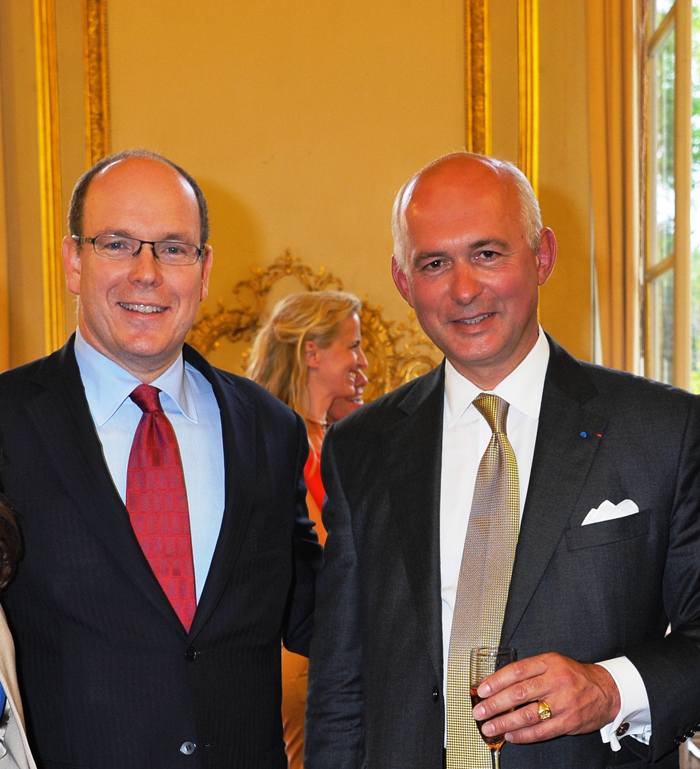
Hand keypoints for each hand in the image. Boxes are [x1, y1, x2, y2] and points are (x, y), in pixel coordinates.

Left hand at [470, 652, 620, 743]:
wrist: (606, 690)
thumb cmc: (573, 676)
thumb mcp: (552, 663)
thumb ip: (528, 671)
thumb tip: (497, 683)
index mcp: (549, 663)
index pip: (517, 671)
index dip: (496, 680)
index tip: (482, 690)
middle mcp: (555, 681)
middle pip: (519, 693)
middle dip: (495, 704)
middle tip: (479, 711)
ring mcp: (563, 702)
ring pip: (528, 714)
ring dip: (505, 722)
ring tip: (489, 727)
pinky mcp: (569, 722)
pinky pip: (542, 731)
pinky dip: (523, 735)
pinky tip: (510, 735)